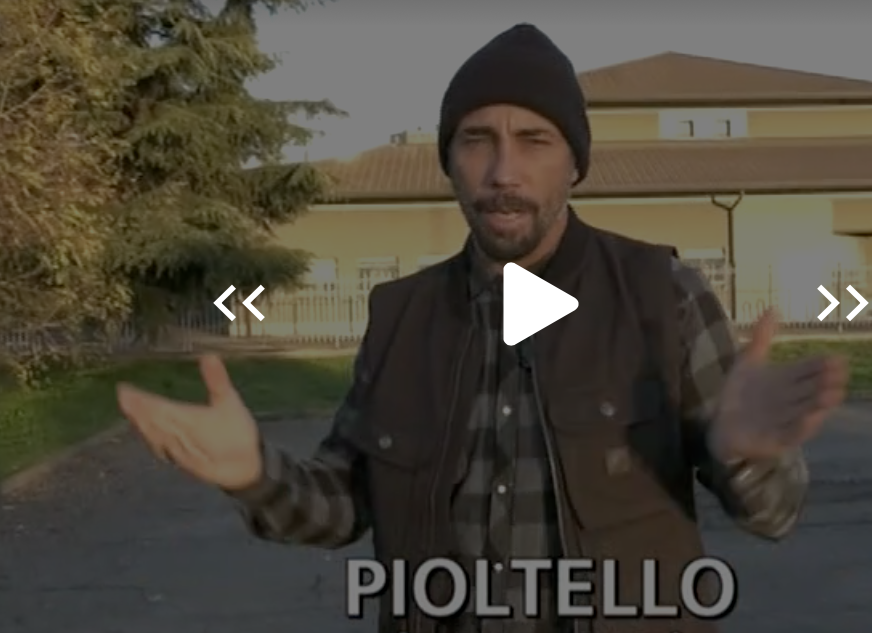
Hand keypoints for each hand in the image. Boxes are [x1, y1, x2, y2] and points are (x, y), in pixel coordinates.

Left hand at [117, 354, 261, 489]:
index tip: (123, 388)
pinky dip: (149, 438)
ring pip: (152, 435)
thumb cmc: (239, 434)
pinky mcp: (181, 462)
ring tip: (129, 412)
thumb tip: (208, 355)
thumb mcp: (232, 403)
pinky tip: (148, 436)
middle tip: (122, 396)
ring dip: (139, 423)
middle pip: (149, 421)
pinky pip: (158, 447)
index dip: (138, 398)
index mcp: (185, 419)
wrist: (243, 471)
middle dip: (134, 409)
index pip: (155, 407)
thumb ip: (218, 380)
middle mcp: (175, 436)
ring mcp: (176, 451)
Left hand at [710, 310, 848, 461]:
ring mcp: (786, 420)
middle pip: (813, 389)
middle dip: (826, 382)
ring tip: (833, 393)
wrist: (721, 425)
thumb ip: (761, 337)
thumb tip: (772, 307)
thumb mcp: (748, 362)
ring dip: (820, 403)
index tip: (836, 358)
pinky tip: (809, 418)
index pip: (809, 369)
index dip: (821, 365)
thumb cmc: (739, 394)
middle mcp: (792, 399)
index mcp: (788, 380)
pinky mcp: (777, 439)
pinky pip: (792, 434)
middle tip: (838, 373)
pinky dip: (802, 427)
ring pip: (808, 410)